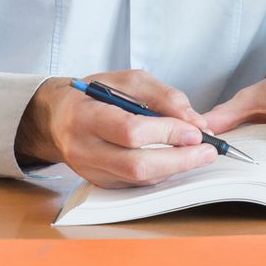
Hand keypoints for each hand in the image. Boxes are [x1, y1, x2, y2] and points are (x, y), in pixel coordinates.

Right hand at [15, 69, 217, 188]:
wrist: (57, 118)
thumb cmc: (95, 95)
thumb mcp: (129, 81)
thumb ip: (164, 97)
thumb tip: (195, 123)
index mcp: (86, 116)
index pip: (130, 131)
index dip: (167, 133)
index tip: (196, 131)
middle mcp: (84, 149)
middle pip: (137, 165)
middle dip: (180, 160)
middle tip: (209, 151)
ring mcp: (90, 172)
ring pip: (139, 180)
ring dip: (175, 169)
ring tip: (199, 154)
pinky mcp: (100, 184)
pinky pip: (136, 185)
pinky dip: (161, 173)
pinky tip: (175, 160)